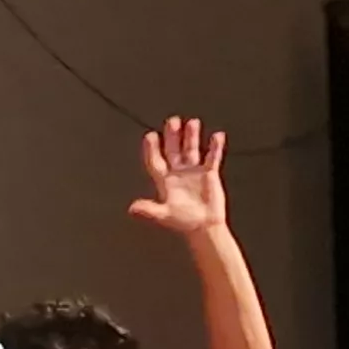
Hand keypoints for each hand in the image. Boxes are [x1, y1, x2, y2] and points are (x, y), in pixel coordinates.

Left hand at [125, 115, 228, 238]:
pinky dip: (215, 147)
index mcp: (165, 181)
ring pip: (191, 150)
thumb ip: (148, 210)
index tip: (150, 136)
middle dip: (172, 136)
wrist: (204, 227)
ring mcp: (193, 172)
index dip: (152, 150)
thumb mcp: (163, 215)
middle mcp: (178, 174)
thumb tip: (132, 208)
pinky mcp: (209, 174)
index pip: (156, 161)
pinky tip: (217, 136)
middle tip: (172, 121)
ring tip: (192, 123)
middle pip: (173, 151)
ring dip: (191, 137)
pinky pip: (212, 157)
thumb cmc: (183, 222)